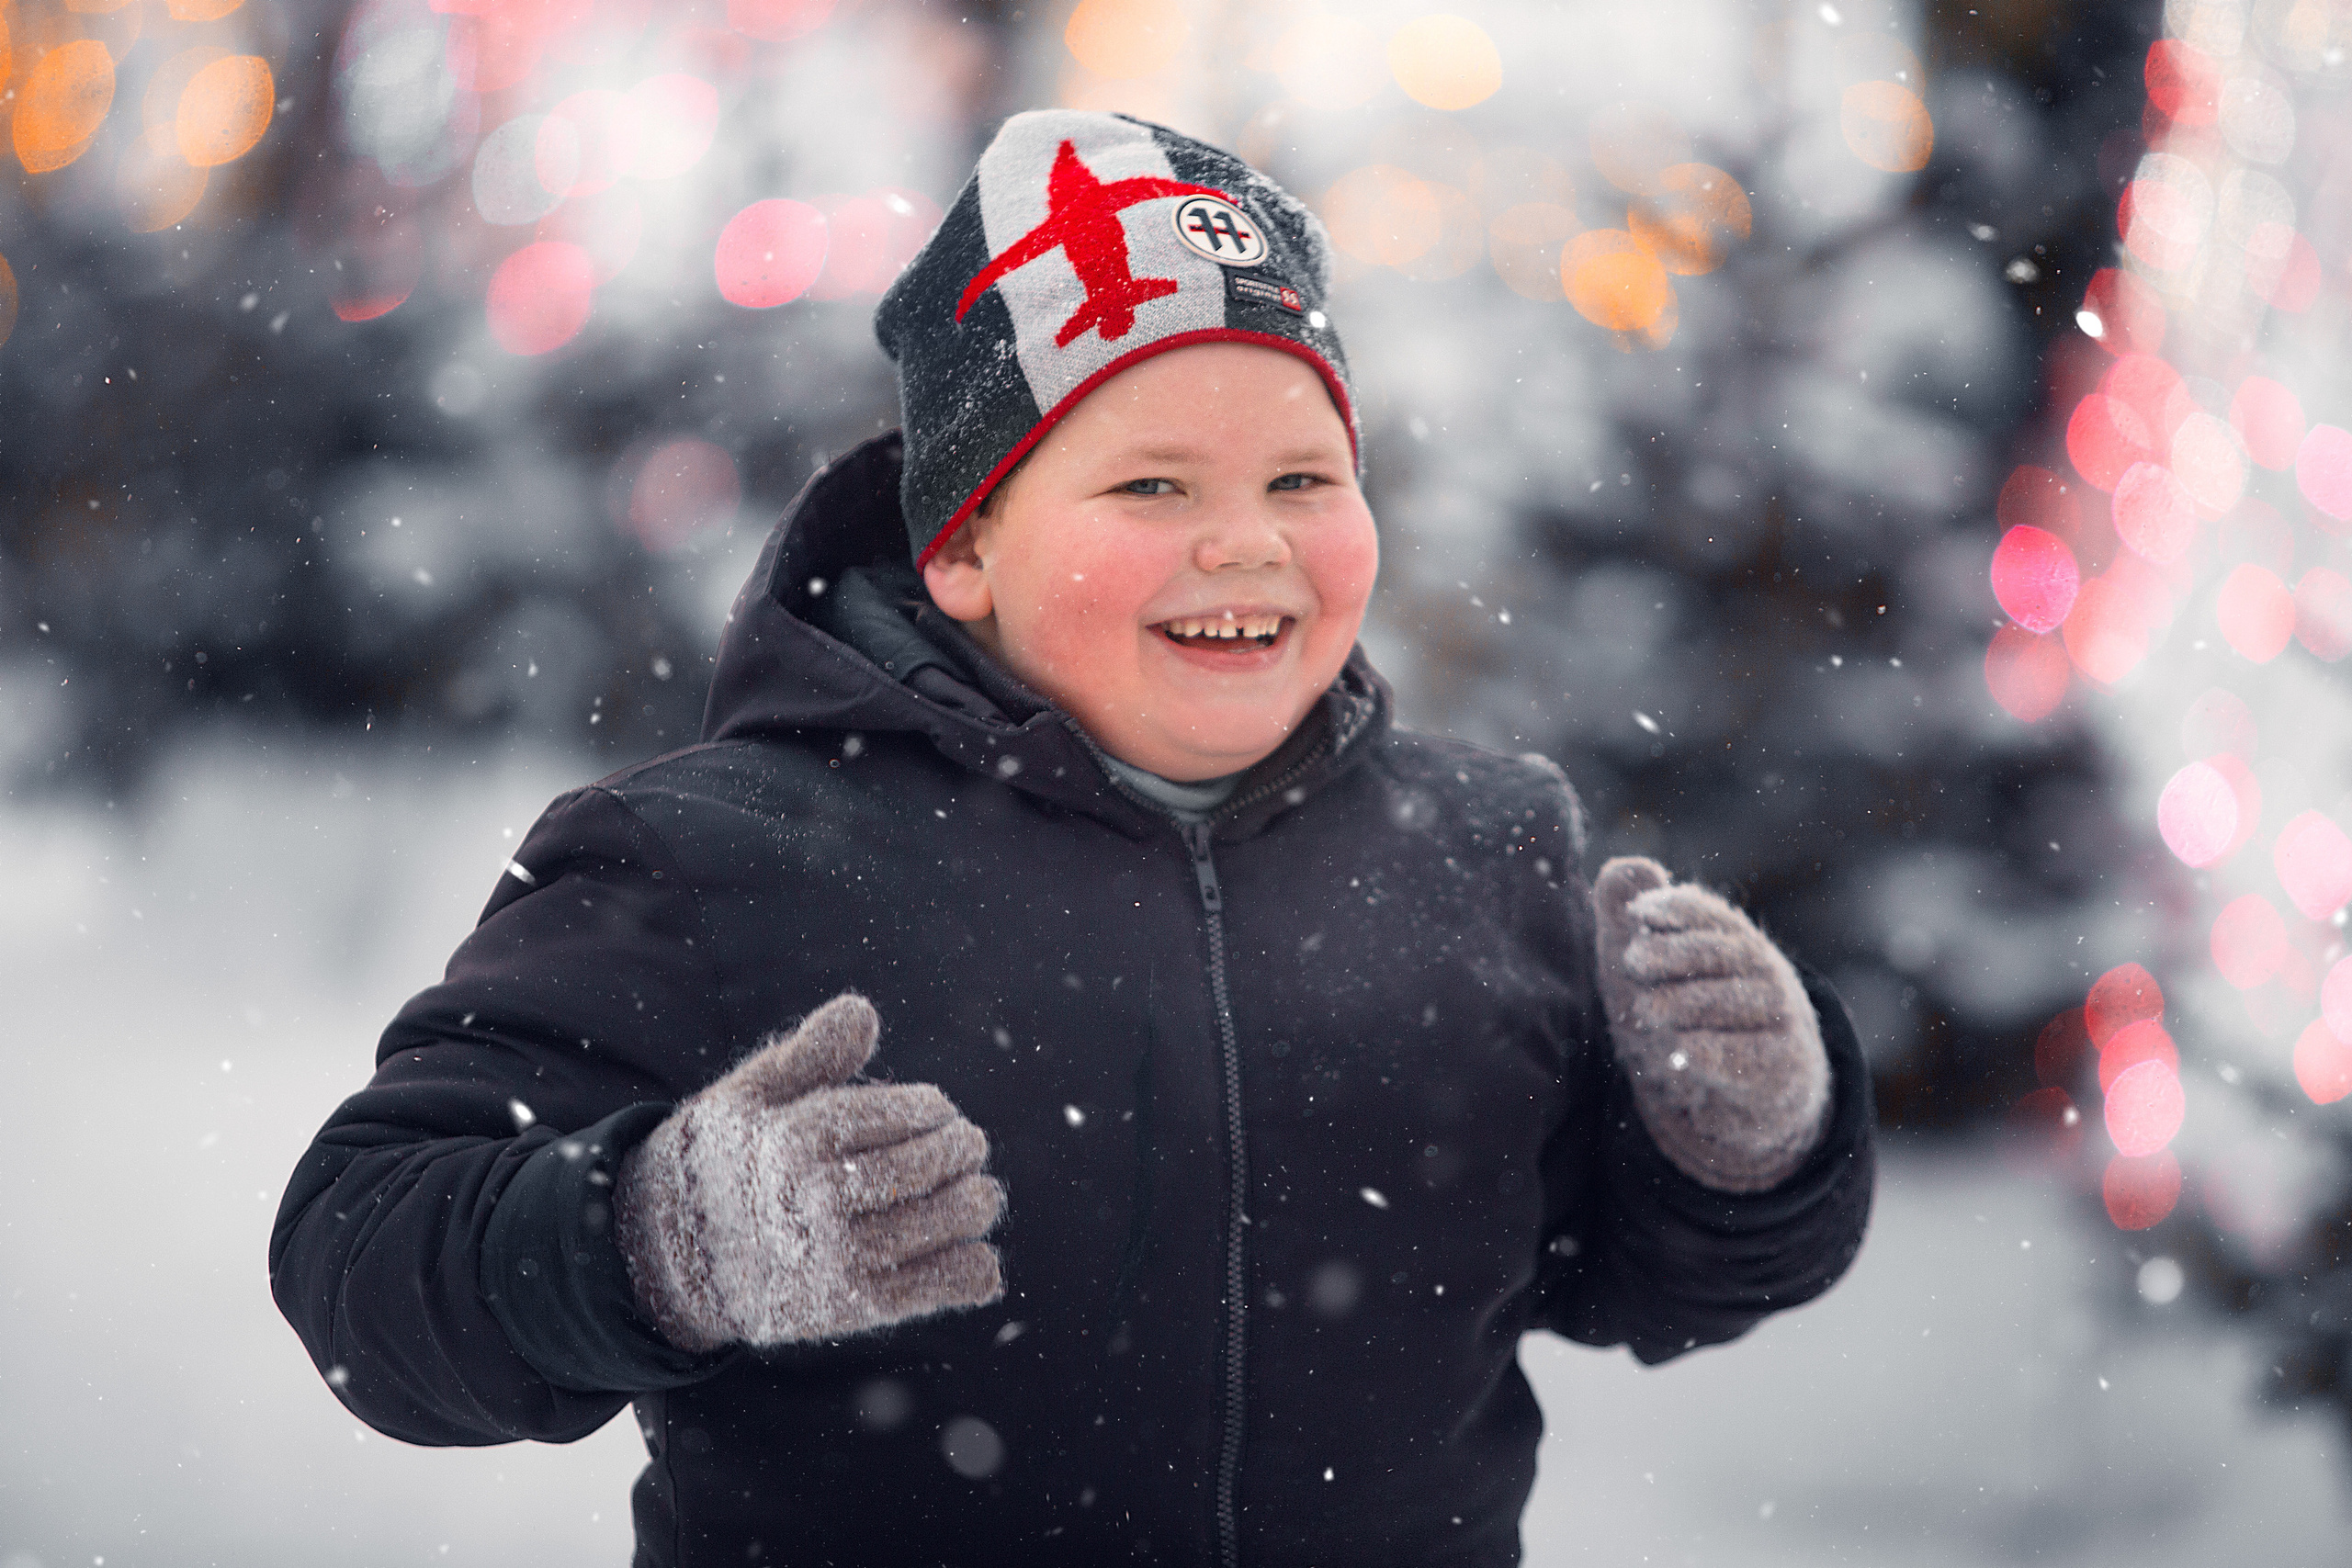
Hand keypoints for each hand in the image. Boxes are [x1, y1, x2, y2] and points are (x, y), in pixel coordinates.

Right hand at [614, 993, 1004, 1351]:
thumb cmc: (721, 1162)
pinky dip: (967, 1275)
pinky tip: (980, 1261)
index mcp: (797, 1139)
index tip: (941, 1111)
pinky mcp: (846, 1308)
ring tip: (980, 1195)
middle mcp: (817, 1199)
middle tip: (971, 1145)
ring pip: (935, 1226)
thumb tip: (863, 1010)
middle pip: (923, 1169)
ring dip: (974, 1207)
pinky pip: (927, 1290)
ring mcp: (834, 1258)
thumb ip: (809, 1054)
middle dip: (961, 1152)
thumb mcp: (748, 1096)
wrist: (668, 1257)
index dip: (934, 1111)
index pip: (900, 1115)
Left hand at [1594, 857, 1829, 1192]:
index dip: (1673, 908)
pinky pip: (1746, 1055)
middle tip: (1633, 962)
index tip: (1638, 913)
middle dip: (1672, 953)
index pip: (1704, 912)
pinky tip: (1681, 1050)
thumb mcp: (1652, 964)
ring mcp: (1779, 1018)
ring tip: (1648, 1012)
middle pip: (1716, 953)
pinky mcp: (1783, 1067)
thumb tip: (1622, 866)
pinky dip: (1712, 1051)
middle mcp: (1763, 971)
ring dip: (1684, 1004)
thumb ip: (1628, 912)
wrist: (1753, 1085)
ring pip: (1728, 1002)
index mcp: (1731, 938)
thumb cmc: (1691, 1010)